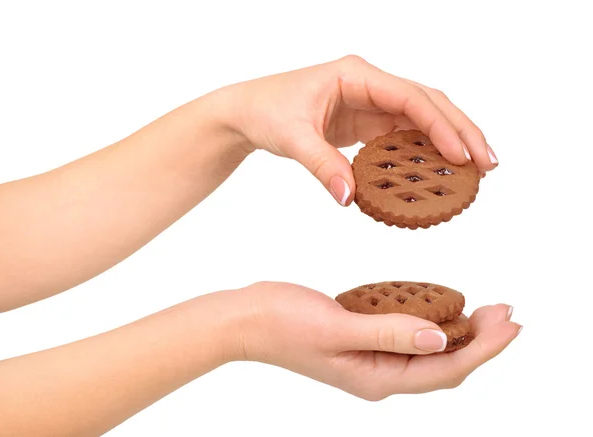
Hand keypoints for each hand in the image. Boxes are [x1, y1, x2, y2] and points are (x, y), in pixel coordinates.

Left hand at [219, 55, 497, 205]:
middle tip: (488, 162)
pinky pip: (404, 135)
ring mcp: (371, 103)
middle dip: (460, 130)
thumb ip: (322, 165)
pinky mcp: (367, 122)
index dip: (439, 125)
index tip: (460, 154)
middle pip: (428, 103)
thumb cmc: (267, 110)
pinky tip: (440, 171)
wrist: (249, 112)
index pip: (409, 97)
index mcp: (356, 74)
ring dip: (449, 141)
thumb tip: (350, 198)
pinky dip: (425, 152)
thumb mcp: (292, 137)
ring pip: (422, 119)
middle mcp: (370, 85)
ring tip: (476, 168)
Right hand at [235, 281, 519, 398]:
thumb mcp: (337, 327)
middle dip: (481, 341)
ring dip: (461, 331)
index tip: (512, 324)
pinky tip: (440, 307)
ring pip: (429, 351)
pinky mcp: (362, 340)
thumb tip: (441, 336)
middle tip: (508, 312)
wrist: (246, 319)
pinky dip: (431, 322)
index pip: (445, 369)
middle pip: (444, 364)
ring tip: (486, 310)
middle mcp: (379, 375)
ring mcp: (370, 359)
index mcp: (376, 379)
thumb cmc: (282, 323)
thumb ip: (389, 332)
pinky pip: (408, 336)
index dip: (484, 349)